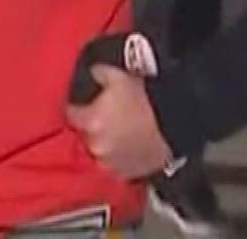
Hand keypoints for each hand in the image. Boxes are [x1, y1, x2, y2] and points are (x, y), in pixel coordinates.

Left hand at [64, 65, 173, 179]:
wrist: (176, 123)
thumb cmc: (145, 98)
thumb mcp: (118, 76)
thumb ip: (98, 73)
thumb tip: (92, 73)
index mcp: (90, 122)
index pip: (71, 115)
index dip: (77, 108)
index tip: (82, 105)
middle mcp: (97, 145)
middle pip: (85, 136)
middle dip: (92, 128)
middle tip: (106, 119)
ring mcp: (113, 163)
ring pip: (101, 153)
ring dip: (106, 145)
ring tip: (119, 136)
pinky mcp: (129, 174)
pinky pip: (118, 167)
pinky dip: (120, 159)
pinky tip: (129, 149)